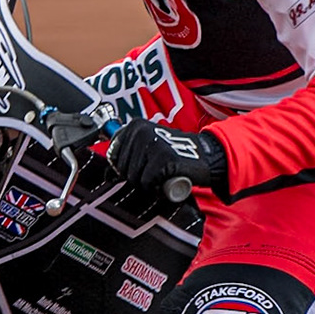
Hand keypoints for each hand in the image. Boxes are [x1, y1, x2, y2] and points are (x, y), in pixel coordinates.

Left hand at [106, 120, 228, 197]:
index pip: (113, 156)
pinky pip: (146, 182)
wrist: (207, 157)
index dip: (123, 169)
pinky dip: (156, 187)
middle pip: (123, 169)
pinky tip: (166, 181)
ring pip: (133, 177)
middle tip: (155, 174)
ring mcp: (151, 144)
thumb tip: (107, 174)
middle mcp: (140, 132)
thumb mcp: (148, 147)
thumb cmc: (176, 155)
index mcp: (134, 126)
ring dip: (147, 183)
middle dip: (137, 178)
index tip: (139, 170)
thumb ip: (128, 155)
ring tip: (161, 176)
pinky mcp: (162, 159)